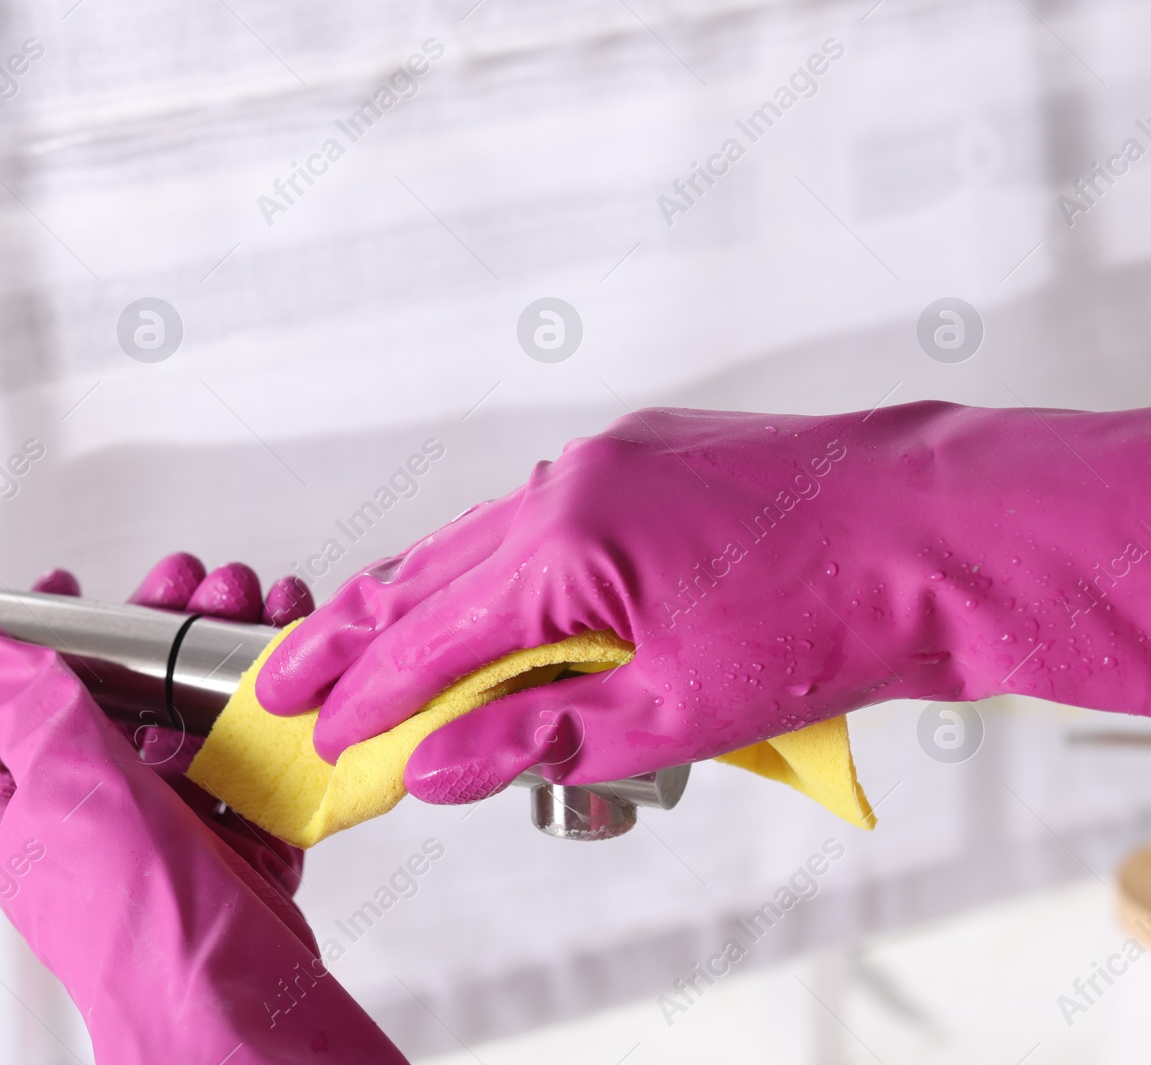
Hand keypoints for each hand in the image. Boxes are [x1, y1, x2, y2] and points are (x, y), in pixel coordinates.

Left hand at [0, 556, 403, 1063]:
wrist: (230, 996)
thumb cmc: (133, 912)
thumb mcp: (56, 774)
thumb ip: (16, 696)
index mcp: (21, 805)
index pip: (17, 703)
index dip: (44, 639)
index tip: (70, 590)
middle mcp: (89, 819)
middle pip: (118, 698)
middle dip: (160, 630)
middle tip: (196, 585)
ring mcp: (164, 835)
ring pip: (190, 722)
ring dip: (221, 660)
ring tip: (252, 610)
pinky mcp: (232, 850)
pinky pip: (249, 767)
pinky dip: (271, 716)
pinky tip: (285, 676)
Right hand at [255, 402, 1150, 803]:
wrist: (932, 532)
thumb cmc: (829, 612)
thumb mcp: (673, 709)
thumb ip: (540, 736)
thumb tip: (440, 768)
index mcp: (567, 545)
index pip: (431, 638)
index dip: (370, 698)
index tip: (326, 734)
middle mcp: (569, 484)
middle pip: (424, 571)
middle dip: (351, 632)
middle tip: (289, 677)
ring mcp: (604, 459)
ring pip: (476, 539)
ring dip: (420, 599)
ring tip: (367, 647)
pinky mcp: (642, 454)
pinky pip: (536, 516)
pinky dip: (495, 569)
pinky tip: (488, 604)